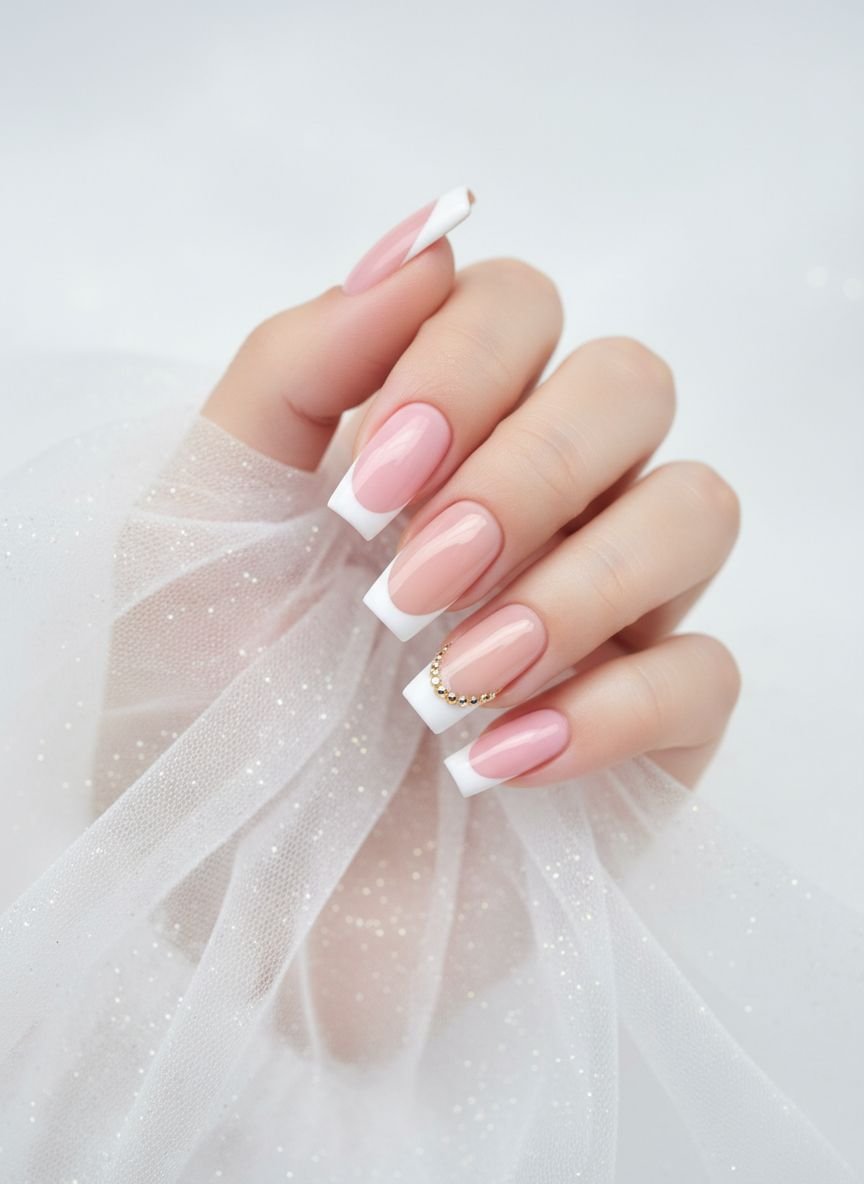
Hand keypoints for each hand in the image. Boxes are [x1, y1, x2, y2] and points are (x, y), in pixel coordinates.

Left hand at [204, 187, 739, 792]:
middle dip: (526, 471)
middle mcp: (541, 500)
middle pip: (630, 383)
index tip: (367, 485)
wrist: (242, 899)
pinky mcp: (654, 724)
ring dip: (575, 586)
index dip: (465, 365)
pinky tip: (501, 764)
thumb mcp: (204, 521)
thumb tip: (429, 237)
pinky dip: (610, 709)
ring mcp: (609, 608)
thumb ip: (293, 365)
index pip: (520, 306)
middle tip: (409, 584)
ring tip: (451, 682)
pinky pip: (706, 671)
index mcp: (440, 435)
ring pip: (696, 506)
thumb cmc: (209, 704)